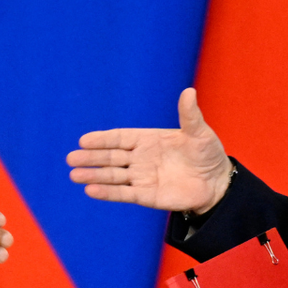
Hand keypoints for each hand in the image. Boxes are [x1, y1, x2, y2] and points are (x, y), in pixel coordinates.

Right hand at [67, 88, 232, 212]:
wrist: (216, 183)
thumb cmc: (207, 153)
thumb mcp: (200, 132)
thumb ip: (189, 115)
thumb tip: (189, 91)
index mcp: (148, 139)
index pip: (120, 138)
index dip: (102, 139)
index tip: (84, 140)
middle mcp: (140, 158)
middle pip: (111, 157)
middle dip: (91, 158)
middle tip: (71, 159)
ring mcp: (142, 177)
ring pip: (113, 176)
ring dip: (94, 176)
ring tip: (75, 175)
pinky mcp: (147, 196)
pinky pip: (124, 194)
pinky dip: (108, 193)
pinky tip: (91, 191)